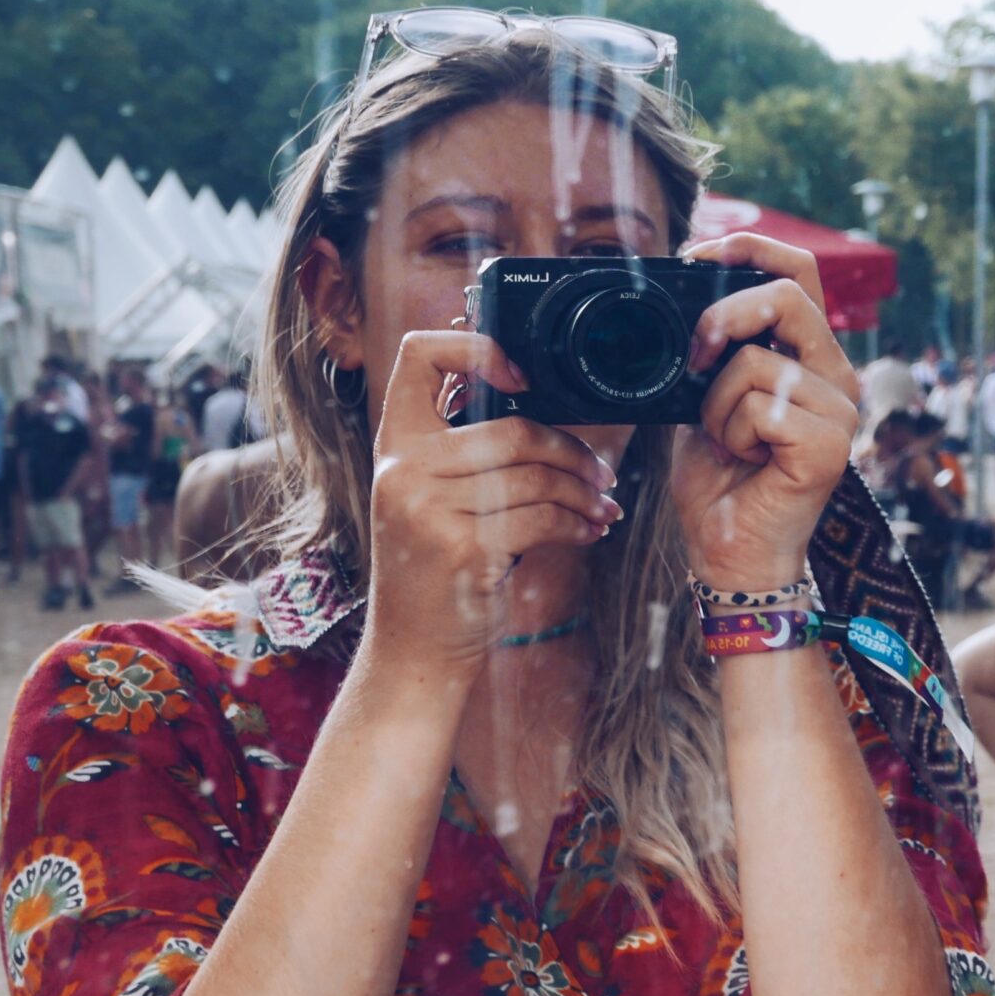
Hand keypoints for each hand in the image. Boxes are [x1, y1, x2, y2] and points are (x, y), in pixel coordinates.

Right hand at [363, 330, 621, 683]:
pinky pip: (542, 518)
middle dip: (572, 452)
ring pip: (536, 477)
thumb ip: (466, 452)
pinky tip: (588, 531)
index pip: (418, 356)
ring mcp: (427, 508)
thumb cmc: (435, 569)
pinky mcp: (461, 547)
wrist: (413, 649)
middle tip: (600, 475)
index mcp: (394, 444)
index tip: (521, 375)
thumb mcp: (430, 498)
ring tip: (600, 508)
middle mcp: (402, 469)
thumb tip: (544, 412)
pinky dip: (577, 524)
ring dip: (583, 495)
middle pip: (513, 429)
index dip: (475, 346)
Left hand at [671, 233, 860, 591]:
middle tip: (695, 357)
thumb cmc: (719, 480)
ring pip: (759, 359)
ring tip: (726, 440)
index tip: (695, 256)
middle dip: (724, 315)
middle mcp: (837, 376)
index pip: (798, 272)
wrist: (729, 552)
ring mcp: (841, 410)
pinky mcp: (832, 443)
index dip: (750, 248)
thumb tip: (682, 295)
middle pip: (788, 294)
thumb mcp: (704, 396)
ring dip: (716, 402)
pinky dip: (731, 432)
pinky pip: (762, 405)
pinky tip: (744, 460)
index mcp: (810, 357)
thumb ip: (712, 350)